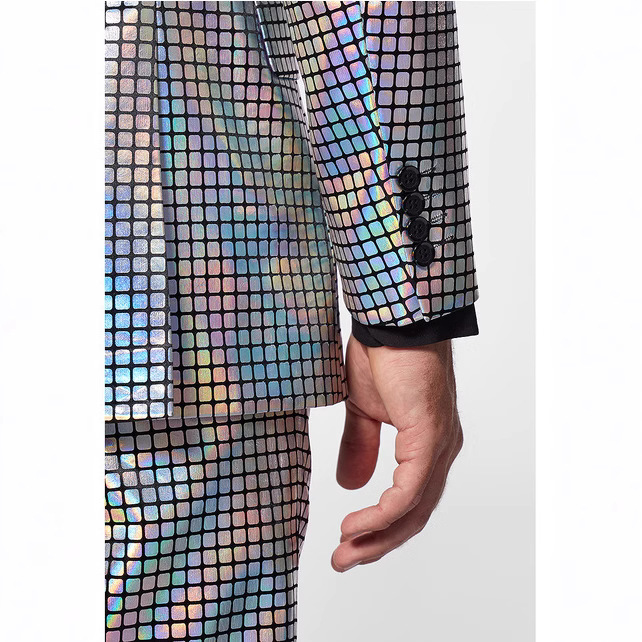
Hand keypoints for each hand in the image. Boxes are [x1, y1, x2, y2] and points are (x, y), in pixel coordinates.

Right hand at [331, 334, 463, 571]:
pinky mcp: (430, 437)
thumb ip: (360, 446)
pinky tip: (357, 524)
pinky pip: (409, 491)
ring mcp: (439, 445)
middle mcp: (440, 450)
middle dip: (378, 543)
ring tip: (346, 552)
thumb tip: (351, 485)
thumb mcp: (362, 410)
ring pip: (414, 510)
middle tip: (344, 561)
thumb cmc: (383, 355)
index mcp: (426, 443)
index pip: (409, 499)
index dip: (380, 526)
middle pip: (414, 514)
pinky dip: (383, 515)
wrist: (393, 319)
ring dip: (378, 537)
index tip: (347, 541)